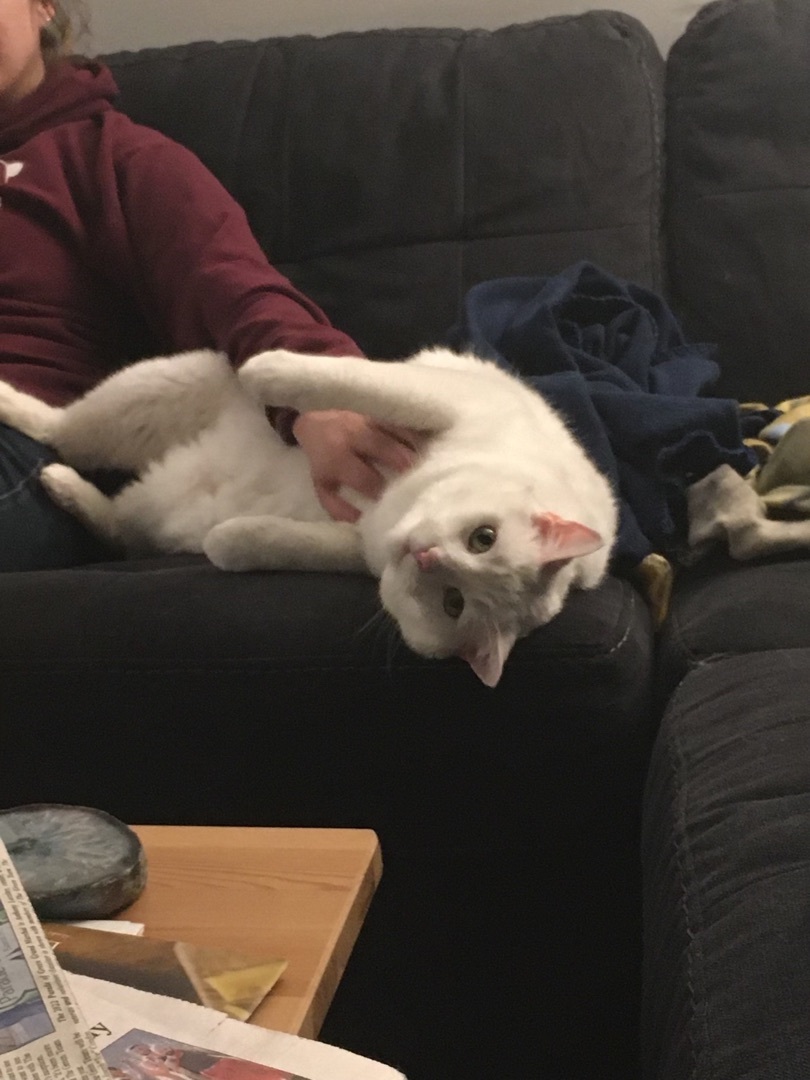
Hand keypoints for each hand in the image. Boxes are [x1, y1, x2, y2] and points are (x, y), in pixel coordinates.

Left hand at [292, 409, 418, 521]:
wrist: (314, 422)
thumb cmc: (323, 460)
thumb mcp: (323, 486)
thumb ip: (338, 507)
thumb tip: (362, 522)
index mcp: (337, 458)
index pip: (365, 478)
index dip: (383, 492)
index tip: (398, 503)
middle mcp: (353, 436)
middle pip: (385, 448)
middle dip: (406, 465)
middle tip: (423, 480)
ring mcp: (368, 419)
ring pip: (397, 430)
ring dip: (415, 447)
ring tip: (433, 462)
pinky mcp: (378, 410)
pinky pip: (401, 420)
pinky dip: (416, 432)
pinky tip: (429, 444)